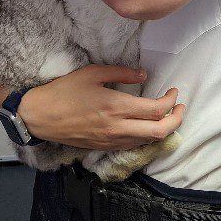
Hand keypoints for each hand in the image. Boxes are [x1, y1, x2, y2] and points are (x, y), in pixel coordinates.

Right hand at [17, 65, 184, 150]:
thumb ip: (121, 72)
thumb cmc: (64, 91)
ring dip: (163, 129)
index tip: (174, 91)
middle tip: (180, 107)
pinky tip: (146, 126)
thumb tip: (143, 75)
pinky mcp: (104, 147)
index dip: (171, 101)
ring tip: (168, 116)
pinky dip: (146, 136)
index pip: (156, 110)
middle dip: (176, 119)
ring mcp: (111, 141)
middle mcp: (117, 128)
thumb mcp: (92, 73)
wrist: (40, 117)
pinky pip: (133, 145)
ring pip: (148, 141)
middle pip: (159, 131)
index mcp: (116, 106)